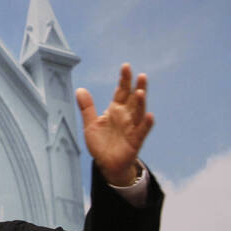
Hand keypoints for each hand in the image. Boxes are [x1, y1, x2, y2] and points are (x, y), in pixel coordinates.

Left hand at [76, 63, 153, 185]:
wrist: (106, 164)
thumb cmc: (101, 143)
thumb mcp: (90, 124)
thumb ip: (87, 107)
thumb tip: (80, 89)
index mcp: (115, 110)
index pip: (121, 92)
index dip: (124, 80)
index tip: (126, 66)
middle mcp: (126, 116)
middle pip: (133, 99)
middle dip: (137, 87)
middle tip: (140, 75)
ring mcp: (132, 128)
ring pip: (138, 113)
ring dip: (140, 103)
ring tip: (141, 92)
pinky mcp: (135, 141)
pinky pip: (142, 131)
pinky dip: (146, 124)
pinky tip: (149, 116)